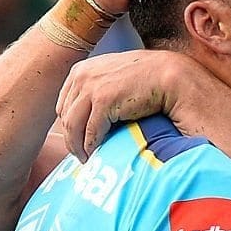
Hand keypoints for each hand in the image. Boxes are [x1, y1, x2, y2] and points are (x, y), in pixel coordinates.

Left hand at [56, 50, 207, 160]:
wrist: (167, 74)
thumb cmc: (145, 79)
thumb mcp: (113, 77)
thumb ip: (98, 88)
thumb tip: (88, 114)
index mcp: (81, 70)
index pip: (64, 105)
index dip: (69, 127)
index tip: (77, 141)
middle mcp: (82, 76)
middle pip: (65, 117)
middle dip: (71, 139)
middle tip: (81, 155)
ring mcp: (91, 87)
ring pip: (73, 127)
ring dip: (79, 147)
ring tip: (87, 159)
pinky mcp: (103, 101)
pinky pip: (91, 132)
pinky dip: (92, 146)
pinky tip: (98, 154)